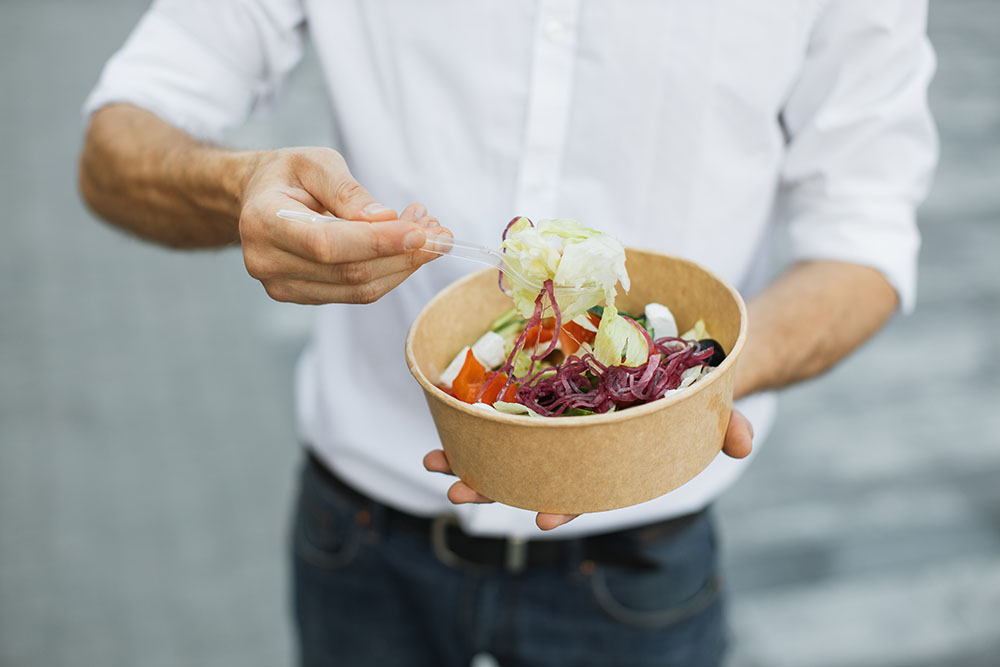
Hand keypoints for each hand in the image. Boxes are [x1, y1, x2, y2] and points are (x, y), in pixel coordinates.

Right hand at [238, 147, 449, 303]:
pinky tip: (409, 247)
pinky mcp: (305, 297)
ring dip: (404, 265)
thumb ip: (347, 190)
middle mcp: (267, 262)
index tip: (420, 232)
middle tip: (440, 232)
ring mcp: (284, 287)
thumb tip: (386, 219)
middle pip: (350, 272)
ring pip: (360, 289)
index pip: (327, 244)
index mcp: (262, 222)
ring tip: (432, 235)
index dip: (377, 242)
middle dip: (403, 254)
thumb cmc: (288, 175)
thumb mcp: (315, 162)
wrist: (258, 199)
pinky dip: (391, 271)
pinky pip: (358, 293)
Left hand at [423, 409, 753, 530]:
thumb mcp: (712, 402)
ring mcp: (559, 414)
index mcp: (614, 455)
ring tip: (433, 459)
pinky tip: (444, 409)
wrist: (680, 349)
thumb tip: (742, 444)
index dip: (566, 503)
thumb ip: (723, 424)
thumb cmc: (693, 386)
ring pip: (509, 442)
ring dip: (471, 451)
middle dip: (495, 482)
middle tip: (458, 489)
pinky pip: (505, 399)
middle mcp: (580, 441)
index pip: (588, 488)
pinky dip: (475, 408)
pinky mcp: (545, 382)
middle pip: (533, 469)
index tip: (539, 518)